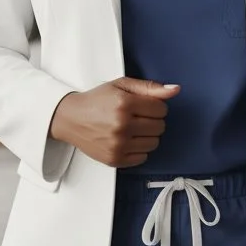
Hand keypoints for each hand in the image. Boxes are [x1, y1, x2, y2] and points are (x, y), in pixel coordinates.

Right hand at [48, 77, 177, 167]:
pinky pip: (143, 157)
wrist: (71, 118)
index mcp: (124, 103)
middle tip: (137, 116)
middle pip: (160, 127)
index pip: (161, 109)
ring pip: (154, 143)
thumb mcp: (121, 85)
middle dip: (152, 120)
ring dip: (147, 135)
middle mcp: (121, 125)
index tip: (144, 106)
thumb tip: (175, 90)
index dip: (155, 106)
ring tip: (132, 128)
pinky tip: (127, 140)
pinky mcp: (115, 159)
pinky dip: (139, 149)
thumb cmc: (97, 100)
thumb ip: (149, 87)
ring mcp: (118, 144)